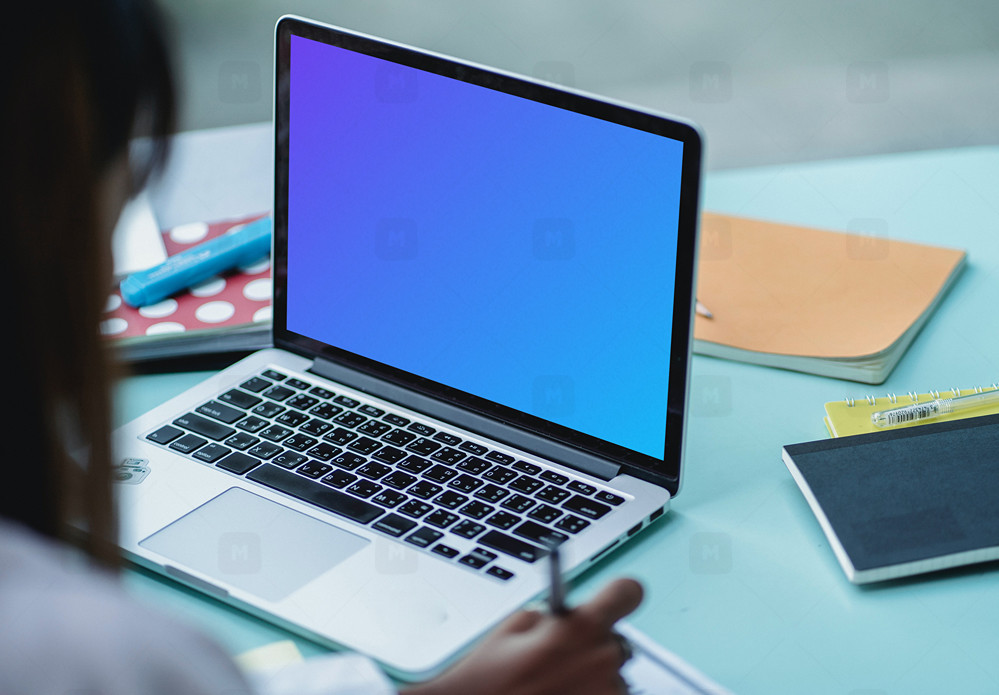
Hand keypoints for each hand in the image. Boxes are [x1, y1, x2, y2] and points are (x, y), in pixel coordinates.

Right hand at [403, 577, 642, 694]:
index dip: (619, 594)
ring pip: (614, 677)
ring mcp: (607, 693)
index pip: (628, 592)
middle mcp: (602, 658)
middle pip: (617, 640)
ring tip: (557, 686)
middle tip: (561, 660)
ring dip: (594, 679)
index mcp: (580, 626)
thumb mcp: (514, 628)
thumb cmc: (489, 679)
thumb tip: (567, 620)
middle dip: (594, 646)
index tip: (613, 600)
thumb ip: (552, 617)